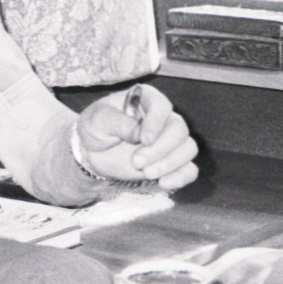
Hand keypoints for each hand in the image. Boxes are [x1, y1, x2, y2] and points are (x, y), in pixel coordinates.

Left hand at [75, 86, 198, 190]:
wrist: (93, 152)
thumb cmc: (96, 127)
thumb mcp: (98, 119)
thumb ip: (118, 123)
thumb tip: (139, 134)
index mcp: (147, 100)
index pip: (162, 106)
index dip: (156, 123)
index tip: (144, 140)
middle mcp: (163, 118)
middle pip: (179, 130)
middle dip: (160, 149)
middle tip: (136, 162)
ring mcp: (170, 141)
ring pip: (188, 149)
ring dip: (170, 164)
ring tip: (146, 173)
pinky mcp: (170, 162)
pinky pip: (189, 169)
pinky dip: (181, 177)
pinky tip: (163, 183)